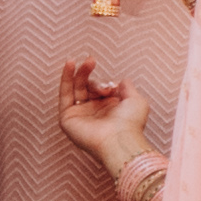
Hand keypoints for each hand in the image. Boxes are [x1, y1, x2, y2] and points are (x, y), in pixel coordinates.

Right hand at [59, 60, 149, 177]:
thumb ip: (127, 88)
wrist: (119, 139)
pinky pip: (64, 95)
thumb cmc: (130, 125)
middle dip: (89, 74)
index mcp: (108, 110)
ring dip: (79, 72)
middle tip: (92, 61)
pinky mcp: (67, 118)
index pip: (101, 89)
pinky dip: (65, 78)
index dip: (105, 84)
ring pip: (75, 88)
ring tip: (87, 61)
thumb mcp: (136, 101)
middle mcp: (93, 113)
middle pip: (86, 86)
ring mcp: (79, 115)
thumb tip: (122, 80)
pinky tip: (70, 64)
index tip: (112, 86)